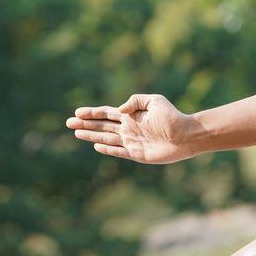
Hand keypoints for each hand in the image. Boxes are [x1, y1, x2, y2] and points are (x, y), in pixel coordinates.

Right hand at [66, 94, 202, 163]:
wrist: (186, 136)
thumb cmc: (173, 117)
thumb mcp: (155, 101)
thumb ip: (136, 101)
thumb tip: (119, 110)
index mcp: (132, 115)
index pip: (107, 113)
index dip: (92, 113)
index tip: (77, 112)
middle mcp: (129, 127)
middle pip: (102, 125)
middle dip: (86, 124)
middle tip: (68, 122)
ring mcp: (132, 141)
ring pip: (106, 138)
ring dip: (91, 135)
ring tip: (77, 132)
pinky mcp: (137, 153)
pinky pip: (117, 151)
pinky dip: (106, 148)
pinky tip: (96, 145)